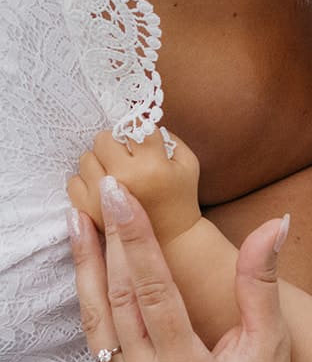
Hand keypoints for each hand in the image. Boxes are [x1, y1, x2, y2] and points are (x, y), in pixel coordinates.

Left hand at [68, 127, 201, 246]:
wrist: (173, 241)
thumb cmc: (180, 197)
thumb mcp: (188, 163)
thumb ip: (168, 136)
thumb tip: (139, 121)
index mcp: (153, 166)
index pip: (134, 127)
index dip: (139, 133)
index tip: (144, 144)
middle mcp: (125, 179)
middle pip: (103, 139)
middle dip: (115, 144)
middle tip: (126, 157)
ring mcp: (103, 197)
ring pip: (86, 158)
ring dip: (99, 161)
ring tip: (115, 174)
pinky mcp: (89, 211)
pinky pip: (74, 181)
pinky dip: (86, 182)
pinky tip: (103, 189)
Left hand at [69, 178, 311, 361]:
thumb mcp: (270, 345)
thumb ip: (262, 283)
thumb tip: (277, 222)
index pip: (153, 293)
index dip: (134, 240)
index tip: (120, 196)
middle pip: (118, 300)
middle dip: (107, 241)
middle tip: (103, 191)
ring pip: (97, 323)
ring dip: (87, 269)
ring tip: (79, 220)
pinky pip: (101, 349)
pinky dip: (99, 309)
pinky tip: (98, 274)